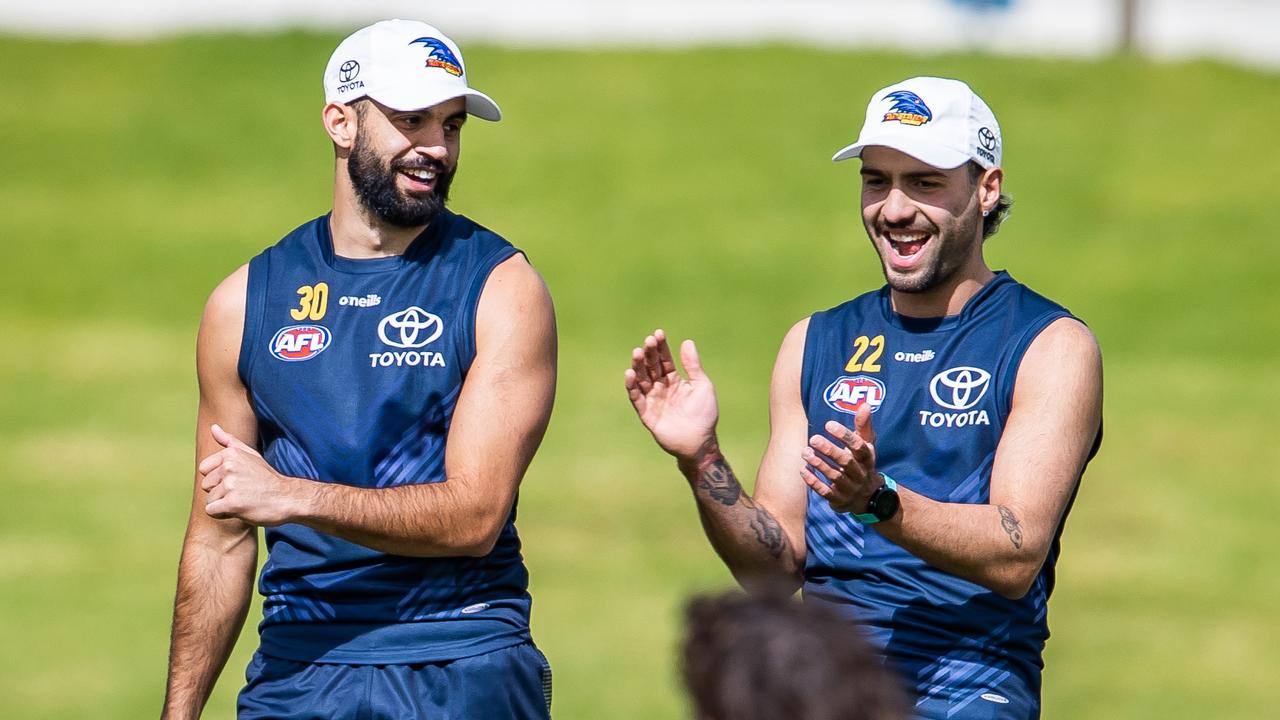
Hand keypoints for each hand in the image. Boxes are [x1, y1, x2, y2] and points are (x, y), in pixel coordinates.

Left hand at [199, 424, 306, 525]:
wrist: (288, 498)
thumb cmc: (268, 479)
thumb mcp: (251, 455)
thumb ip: (230, 441)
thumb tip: (213, 427)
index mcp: (231, 454)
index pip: (204, 469)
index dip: (218, 478)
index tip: (238, 480)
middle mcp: (229, 467)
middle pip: (206, 485)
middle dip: (220, 492)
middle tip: (243, 492)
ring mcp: (230, 485)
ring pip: (209, 500)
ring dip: (223, 504)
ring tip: (244, 500)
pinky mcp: (232, 503)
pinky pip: (212, 511)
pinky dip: (223, 514)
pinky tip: (240, 509)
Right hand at [624, 329, 719, 462]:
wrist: (700, 441)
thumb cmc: (704, 414)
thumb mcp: (702, 385)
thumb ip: (693, 365)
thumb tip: (687, 341)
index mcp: (674, 380)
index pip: (664, 360)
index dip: (661, 348)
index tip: (658, 334)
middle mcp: (661, 388)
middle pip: (651, 367)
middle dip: (649, 354)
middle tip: (647, 341)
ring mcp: (653, 400)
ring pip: (641, 380)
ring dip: (638, 366)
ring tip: (637, 353)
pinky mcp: (646, 414)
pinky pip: (636, 398)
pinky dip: (631, 386)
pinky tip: (629, 373)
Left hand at [801, 406, 881, 514]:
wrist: (867, 498)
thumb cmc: (861, 463)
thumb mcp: (866, 446)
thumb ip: (863, 426)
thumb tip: (865, 404)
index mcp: (867, 459)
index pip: (859, 447)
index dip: (845, 436)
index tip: (829, 424)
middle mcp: (860, 474)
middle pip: (846, 462)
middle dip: (830, 450)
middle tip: (814, 438)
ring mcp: (850, 488)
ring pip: (834, 476)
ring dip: (819, 464)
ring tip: (805, 451)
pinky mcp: (838, 499)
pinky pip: (825, 491)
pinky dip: (813, 481)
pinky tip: (803, 470)